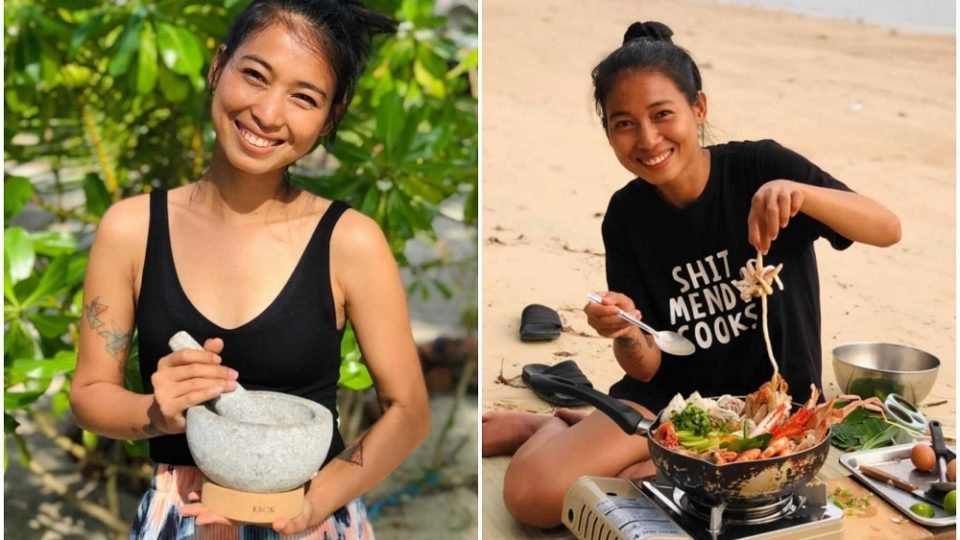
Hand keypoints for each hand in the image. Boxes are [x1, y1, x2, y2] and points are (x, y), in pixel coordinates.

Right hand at [149, 337, 236, 433]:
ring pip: (194, 384)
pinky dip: (207, 393)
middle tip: (233, 375)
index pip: (185, 354)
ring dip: (216, 383)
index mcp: (165, 363)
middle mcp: (160, 376)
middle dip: (216, 371)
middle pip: (193, 370)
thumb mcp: (193, 370)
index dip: (204, 355)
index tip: (220, 360)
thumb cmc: (184, 389)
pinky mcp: (168, 408)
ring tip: (232, 384)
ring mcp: (162, 393)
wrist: (169, 417)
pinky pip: (191, 398)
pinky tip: (219, 391)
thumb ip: (205, 355)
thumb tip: (218, 341)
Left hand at [180, 491, 317, 533]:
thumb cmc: (300, 514)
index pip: (231, 518)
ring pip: (224, 499)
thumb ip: (289, 525)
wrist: (305, 504)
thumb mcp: (299, 521)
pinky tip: (209, 479)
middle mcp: (247, 508)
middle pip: (222, 510)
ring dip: (208, 498)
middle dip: (203, 510)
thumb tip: (278, 524)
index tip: (200, 519)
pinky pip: (232, 487)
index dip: (215, 518)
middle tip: (184, 510)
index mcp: (253, 517)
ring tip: (191, 496)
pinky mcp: (251, 489)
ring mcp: (248, 499)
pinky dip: (220, 484)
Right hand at [584, 291, 640, 338]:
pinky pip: (613, 332)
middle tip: (630, 316)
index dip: (604, 310)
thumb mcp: (620, 297)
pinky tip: (631, 321)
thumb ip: (613, 297)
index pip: (592, 309)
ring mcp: (596, 325)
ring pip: (609, 327)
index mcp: (592, 303)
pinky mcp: (603, 333)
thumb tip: (605, 301)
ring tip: (636, 316)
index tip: (617, 309)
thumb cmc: (620, 304)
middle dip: (616, 318)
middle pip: (601, 320)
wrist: (625, 316)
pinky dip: (624, 327)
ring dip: (623, 322)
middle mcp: (591, 315)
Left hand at [748, 180, 803, 254]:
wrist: (784, 187)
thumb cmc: (769, 205)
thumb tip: (758, 248)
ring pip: (784, 201)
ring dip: (783, 215)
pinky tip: (792, 214)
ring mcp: (783, 190)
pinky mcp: (796, 190)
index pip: (756, 218)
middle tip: (773, 238)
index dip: (758, 234)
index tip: (762, 248)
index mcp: (757, 199)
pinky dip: (795, 207)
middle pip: (771, 210)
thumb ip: (757, 231)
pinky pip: (796, 197)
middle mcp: (769, 193)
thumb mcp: (760, 215)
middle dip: (772, 226)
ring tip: (783, 225)